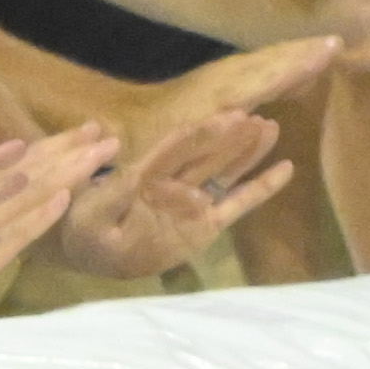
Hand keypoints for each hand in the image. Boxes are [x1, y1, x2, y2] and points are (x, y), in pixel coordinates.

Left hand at [56, 86, 300, 282]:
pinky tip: (285, 169)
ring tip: (270, 127)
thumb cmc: (84, 230)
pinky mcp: (206, 225)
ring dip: (247, 151)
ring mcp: (193, 203)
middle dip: (230, 136)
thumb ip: (109, 196)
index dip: (202, 133)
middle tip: (256, 116)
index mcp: (145, 176)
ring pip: (225, 172)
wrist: (90, 252)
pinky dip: (261, 188)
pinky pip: (238, 204)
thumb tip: (126, 168)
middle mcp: (174, 183)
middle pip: (206, 154)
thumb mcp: (89, 216)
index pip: (177, 149)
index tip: (226, 116)